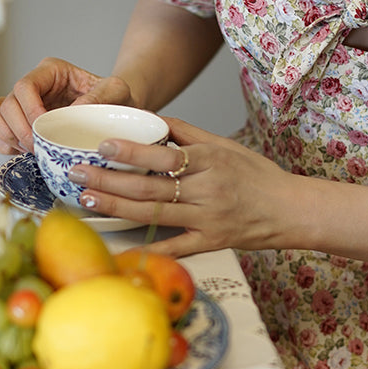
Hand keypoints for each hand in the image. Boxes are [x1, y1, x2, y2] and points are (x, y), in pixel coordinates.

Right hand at [0, 57, 133, 153]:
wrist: (116, 110)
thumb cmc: (114, 97)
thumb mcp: (117, 91)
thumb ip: (100, 96)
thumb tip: (73, 112)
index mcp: (50, 71)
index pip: (24, 85)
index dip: (29, 108)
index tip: (43, 127)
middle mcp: (32, 86)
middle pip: (5, 103)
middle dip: (18, 129)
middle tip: (38, 146)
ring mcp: (22, 104)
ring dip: (7, 136)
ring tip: (30, 150)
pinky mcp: (19, 122)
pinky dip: (4, 144)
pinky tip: (23, 153)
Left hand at [67, 116, 303, 257]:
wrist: (290, 210)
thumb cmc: (258, 176)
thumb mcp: (226, 145)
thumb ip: (188, 133)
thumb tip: (151, 120)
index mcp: (211, 162)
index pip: (164, 155)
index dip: (131, 152)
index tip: (102, 146)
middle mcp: (207, 191)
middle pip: (150, 187)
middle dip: (108, 180)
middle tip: (76, 173)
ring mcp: (207, 219)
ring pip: (154, 214)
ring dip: (116, 207)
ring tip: (87, 198)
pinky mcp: (211, 243)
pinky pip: (174, 247)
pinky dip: (148, 248)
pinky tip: (119, 245)